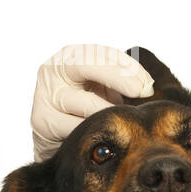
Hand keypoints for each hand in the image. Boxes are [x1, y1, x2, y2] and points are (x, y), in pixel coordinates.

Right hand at [30, 44, 153, 161]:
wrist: (55, 138)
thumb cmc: (84, 108)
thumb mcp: (102, 88)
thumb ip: (121, 82)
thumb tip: (148, 87)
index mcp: (70, 56)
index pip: (102, 53)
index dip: (128, 66)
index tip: (147, 83)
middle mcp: (53, 70)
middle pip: (89, 66)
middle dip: (120, 78)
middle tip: (142, 92)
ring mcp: (45, 94)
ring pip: (87, 102)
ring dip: (110, 111)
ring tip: (124, 118)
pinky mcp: (42, 121)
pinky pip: (77, 127)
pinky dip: (94, 131)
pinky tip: (105, 134)